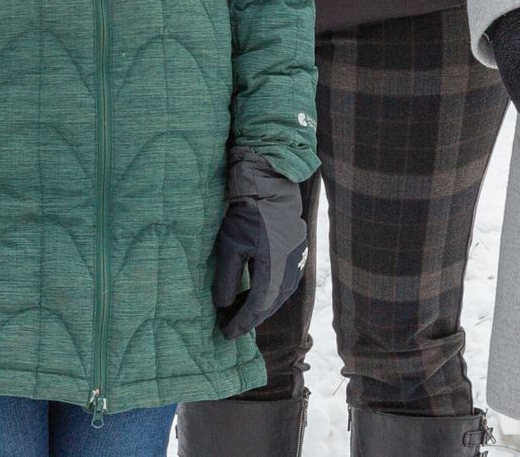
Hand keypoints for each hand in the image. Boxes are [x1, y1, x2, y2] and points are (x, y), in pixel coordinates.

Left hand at [211, 150, 307, 338]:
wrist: (271, 185)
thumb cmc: (248, 212)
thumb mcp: (230, 245)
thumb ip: (226, 278)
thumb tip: (221, 306)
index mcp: (274, 270)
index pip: (256, 307)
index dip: (240, 323)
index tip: (226, 334)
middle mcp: (290, 270)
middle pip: (269, 305)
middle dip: (249, 318)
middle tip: (229, 326)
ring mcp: (298, 261)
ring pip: (278, 295)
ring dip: (259, 307)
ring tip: (239, 313)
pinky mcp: (298, 253)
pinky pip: (284, 283)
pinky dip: (269, 293)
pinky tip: (255, 293)